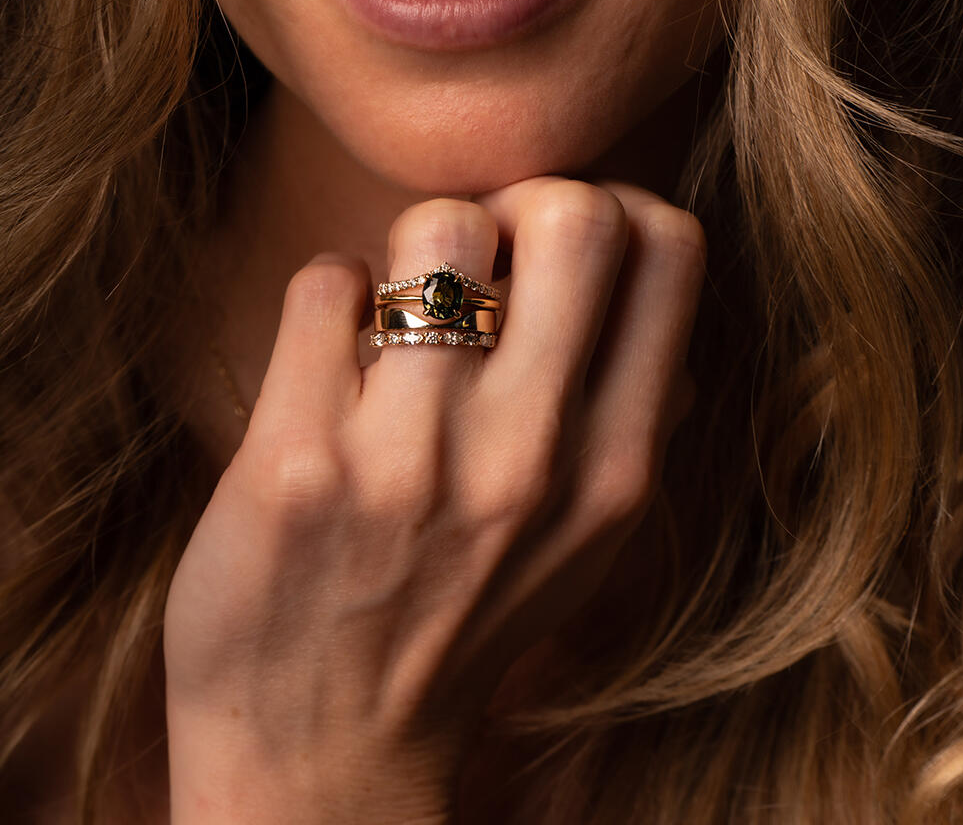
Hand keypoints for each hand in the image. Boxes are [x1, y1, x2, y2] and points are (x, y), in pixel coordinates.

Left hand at [163, 176, 705, 823]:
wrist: (324, 762)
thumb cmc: (455, 627)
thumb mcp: (581, 544)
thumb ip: (623, 415)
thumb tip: (632, 279)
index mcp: (615, 469)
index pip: (667, 247)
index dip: (609, 209)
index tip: (550, 250)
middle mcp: (528, 458)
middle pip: (570, 212)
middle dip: (516, 200)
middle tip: (473, 252)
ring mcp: (411, 462)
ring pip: (437, 228)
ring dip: (410, 243)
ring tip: (392, 304)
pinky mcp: (295, 463)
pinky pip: (326, 281)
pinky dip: (327, 292)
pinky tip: (326, 354)